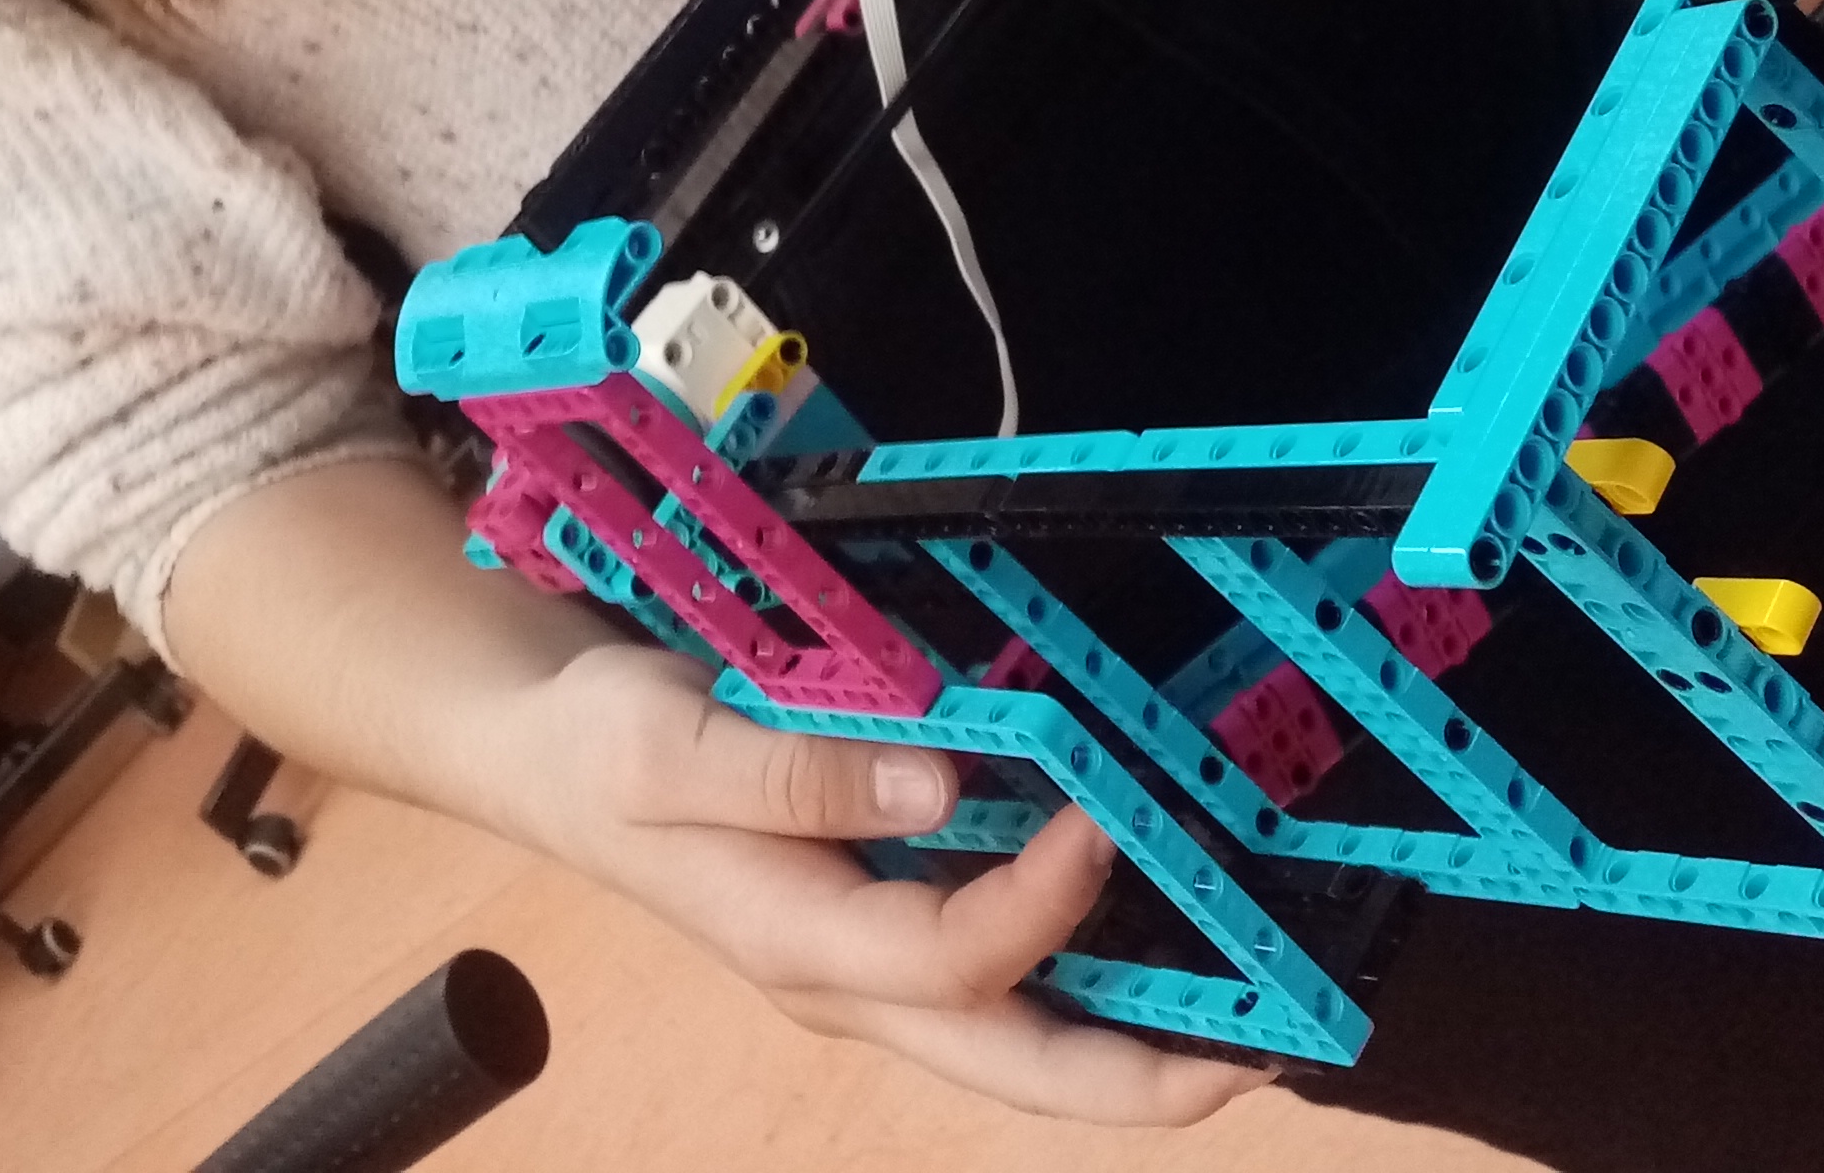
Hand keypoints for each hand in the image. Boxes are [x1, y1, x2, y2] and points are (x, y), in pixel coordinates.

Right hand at [496, 642, 1268, 1122]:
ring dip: (1140, 1041)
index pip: (958, 959)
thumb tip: (940, 784)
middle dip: (1149, 1078)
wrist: (550, 757)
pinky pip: (1006, 979)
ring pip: (1025, 1041)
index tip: (1102, 817)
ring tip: (1259, 1008)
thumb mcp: (669, 745)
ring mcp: (874, 965)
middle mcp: (855, 981)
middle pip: (1022, 1067)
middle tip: (1274, 1054)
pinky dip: (1093, 970)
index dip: (1046, 902)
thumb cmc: (603, 750)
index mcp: (804, 946)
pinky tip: (1162, 928)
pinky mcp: (886, 925)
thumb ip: (795, 773)